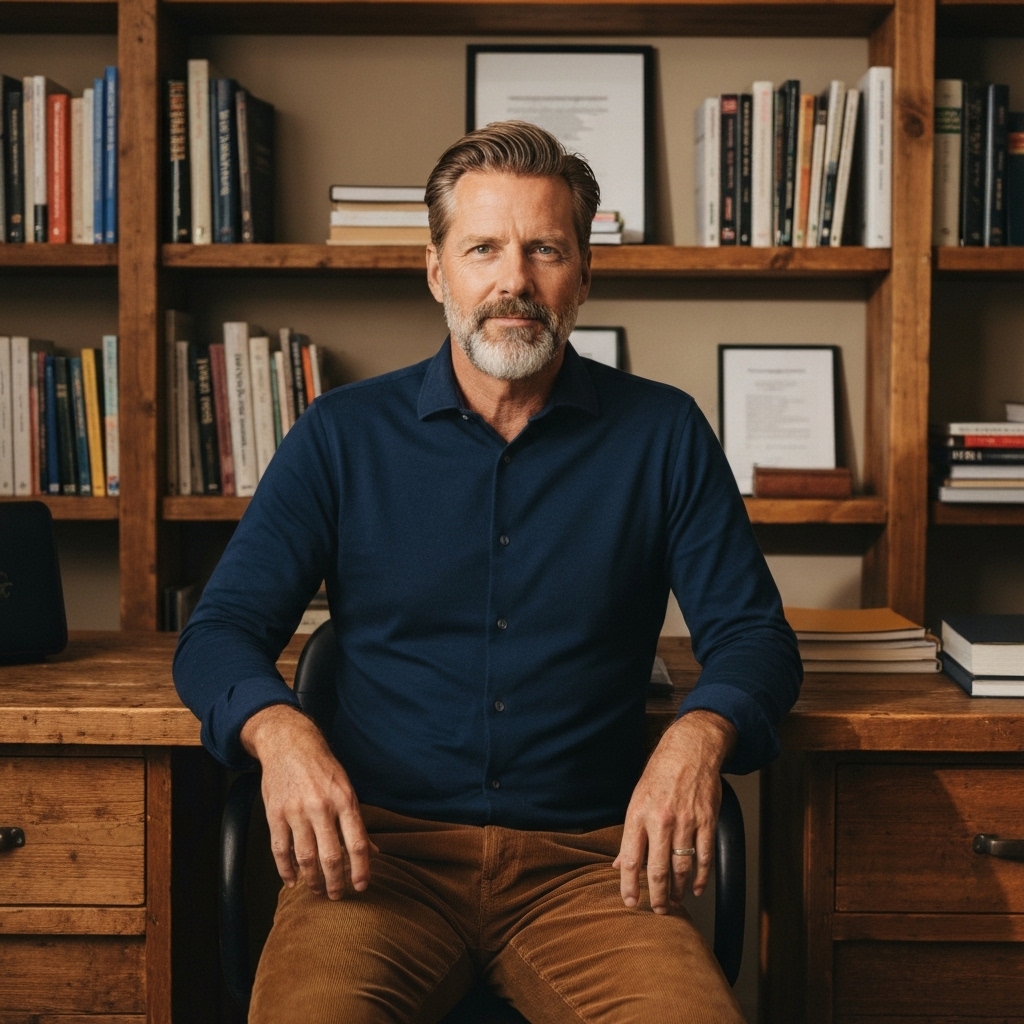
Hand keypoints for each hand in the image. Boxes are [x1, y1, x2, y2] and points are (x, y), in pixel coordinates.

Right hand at [240, 703, 376, 899]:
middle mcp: (321, 807)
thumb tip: (373, 851)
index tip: (362, 886)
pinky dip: (285, 870)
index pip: (357, 843)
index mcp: (344, 799)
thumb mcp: (346, 788)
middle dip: (336, 882)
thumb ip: (357, 821)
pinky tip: (292, 880)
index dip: (361, 869)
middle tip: (337, 895)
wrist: (290, 744)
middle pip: (330, 856)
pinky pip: (280, 850)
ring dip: (312, 879)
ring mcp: (296, 811)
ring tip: (318, 889)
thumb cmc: (323, 768)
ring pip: (305, 858)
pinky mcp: (275, 814)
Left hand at [613, 710, 736, 913]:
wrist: (690, 750)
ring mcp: (686, 822)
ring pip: (682, 867)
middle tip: (658, 910)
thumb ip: (630, 835)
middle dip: (657, 896)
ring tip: (675, 900)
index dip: (629, 885)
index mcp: (638, 815)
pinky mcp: (707, 821)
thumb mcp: (637, 800)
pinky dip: (702, 878)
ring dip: (679, 890)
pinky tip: (697, 888)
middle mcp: (661, 820)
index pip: (630, 859)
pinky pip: (705, 857)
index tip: (630, 902)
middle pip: (657, 869)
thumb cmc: (661, 774)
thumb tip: (619, 864)